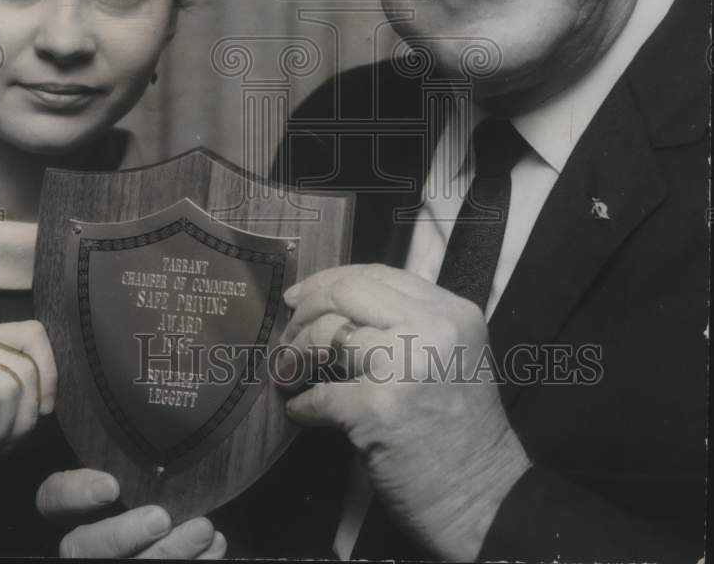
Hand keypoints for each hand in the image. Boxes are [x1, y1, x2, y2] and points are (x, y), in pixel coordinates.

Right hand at [0, 320, 56, 546]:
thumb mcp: (1, 406)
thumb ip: (25, 378)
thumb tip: (63, 369)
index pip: (33, 332)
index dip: (48, 372)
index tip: (43, 410)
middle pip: (25, 365)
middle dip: (24, 416)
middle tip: (1, 443)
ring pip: (9, 386)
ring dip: (3, 431)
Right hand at [36, 468, 226, 557]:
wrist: (174, 517)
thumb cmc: (158, 476)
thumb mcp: (139, 460)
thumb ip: (133, 449)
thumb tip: (161, 405)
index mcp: (75, 507)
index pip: (51, 499)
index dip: (75, 494)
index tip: (111, 485)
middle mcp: (84, 540)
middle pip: (79, 546)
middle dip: (120, 535)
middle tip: (161, 517)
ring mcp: (110, 561)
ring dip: (169, 552)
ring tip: (204, 529)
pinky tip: (216, 546)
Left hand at [279, 264, 530, 561]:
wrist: (484, 499)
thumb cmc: (462, 431)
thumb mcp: (450, 356)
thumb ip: (406, 324)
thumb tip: (334, 306)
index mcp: (451, 312)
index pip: (377, 274)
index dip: (330, 281)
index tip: (301, 297)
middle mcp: (432, 328)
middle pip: (346, 293)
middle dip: (306, 311)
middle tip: (289, 336)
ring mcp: (404, 366)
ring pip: (326, 334)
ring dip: (295, 355)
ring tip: (288, 374)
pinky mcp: (377, 409)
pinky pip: (318, 393)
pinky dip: (301, 403)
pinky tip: (301, 410)